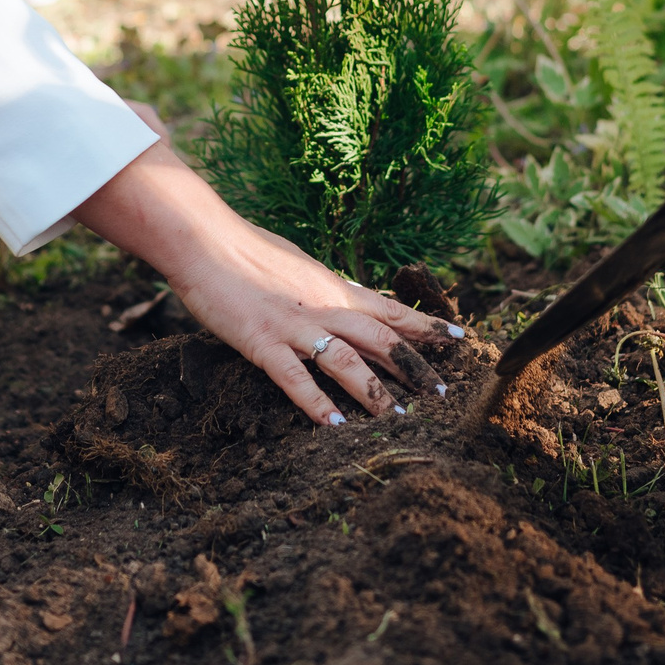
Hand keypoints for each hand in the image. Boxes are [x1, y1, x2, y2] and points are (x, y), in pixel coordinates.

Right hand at [72, 125, 457, 425]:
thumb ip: (327, 286)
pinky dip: (317, 403)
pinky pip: (295, 378)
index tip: (459, 338)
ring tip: (398, 418)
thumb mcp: (300, 264)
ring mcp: (294, 326)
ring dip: (374, 391)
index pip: (391, 309)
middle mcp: (323, 306)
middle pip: (381, 339)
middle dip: (414, 367)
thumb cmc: (248, 249)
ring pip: (346, 361)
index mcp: (333, 287)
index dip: (426, 325)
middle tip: (442, 393)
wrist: (205, 239)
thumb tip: (352, 295)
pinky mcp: (262, 342)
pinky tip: (335, 425)